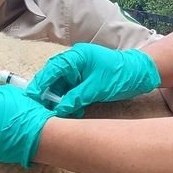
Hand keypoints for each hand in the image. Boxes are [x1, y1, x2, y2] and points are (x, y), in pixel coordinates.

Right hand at [28, 43, 160, 117]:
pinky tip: (71, 112)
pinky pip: (71, 92)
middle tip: (40, 110)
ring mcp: (80, 72)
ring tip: (57, 115)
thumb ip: (75, 98)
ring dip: (60, 101)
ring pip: (62, 87)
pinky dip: (70, 102)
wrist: (142, 74)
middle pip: (54, 79)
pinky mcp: (85, 81)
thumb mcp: (96, 88)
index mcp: (76, 57)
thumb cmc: (120, 75)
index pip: (52, 70)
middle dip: (47, 95)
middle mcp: (75, 62)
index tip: (30, 98)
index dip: (40, 84)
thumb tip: (58, 110)